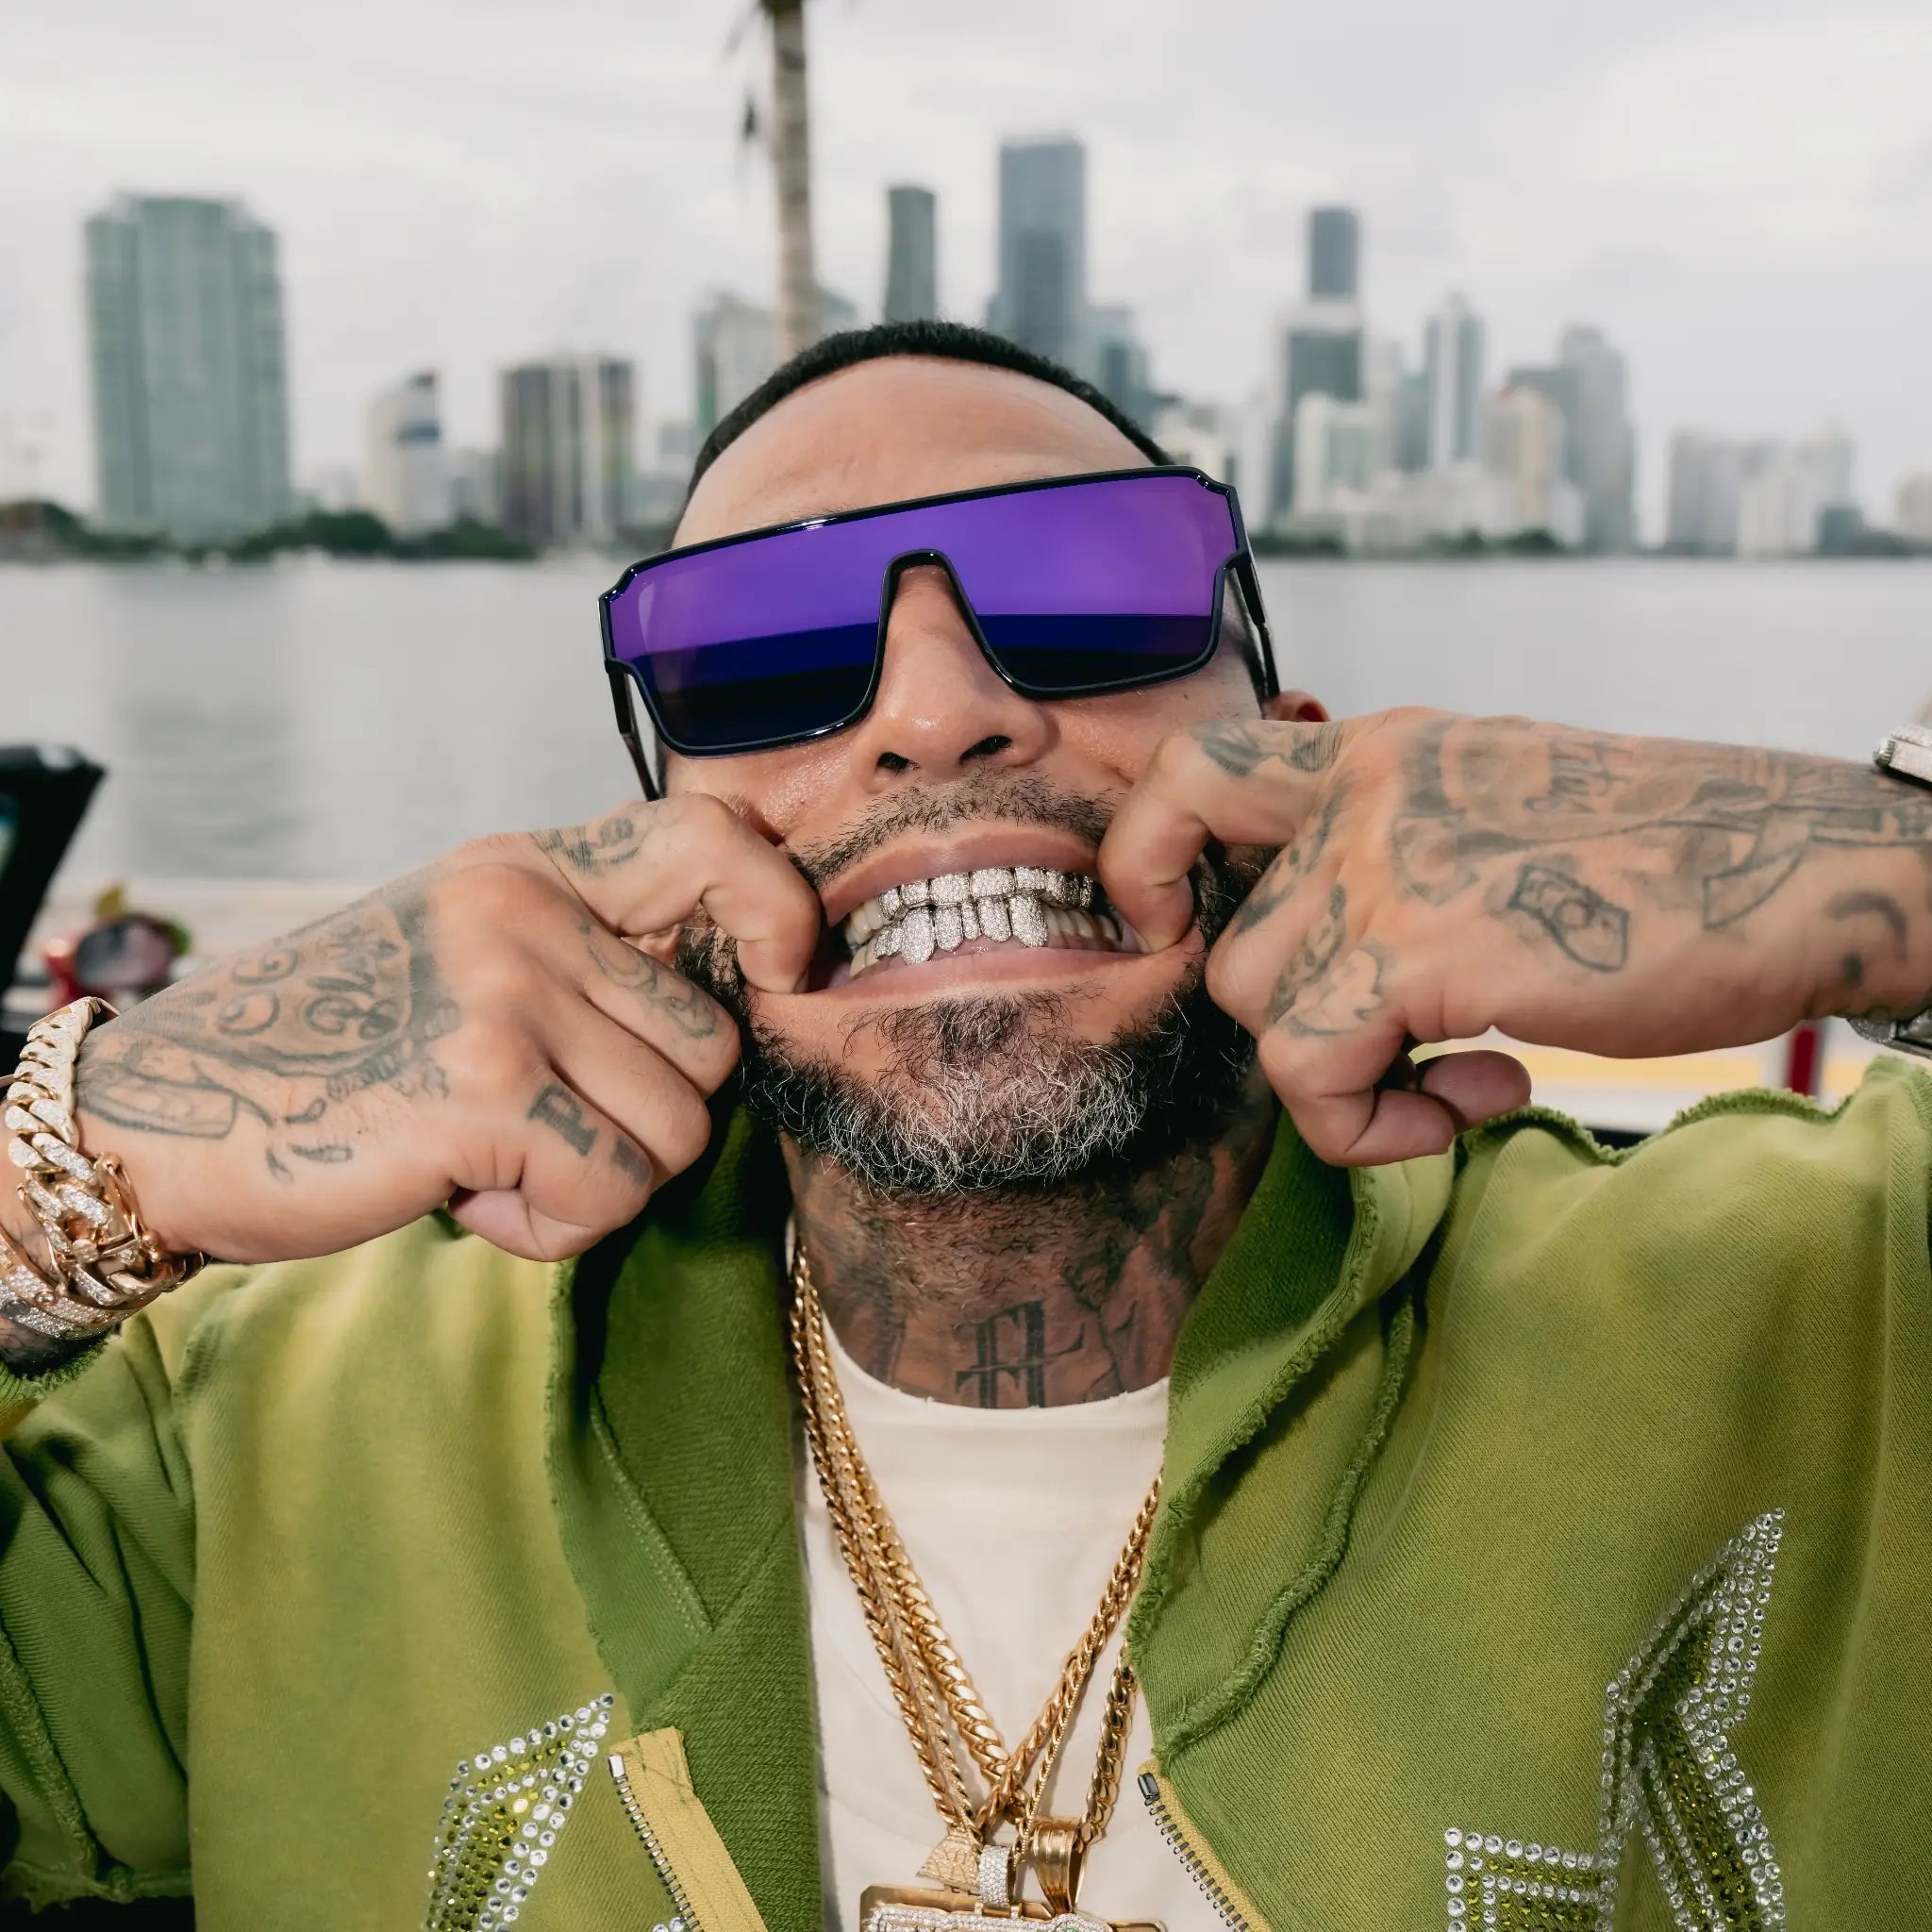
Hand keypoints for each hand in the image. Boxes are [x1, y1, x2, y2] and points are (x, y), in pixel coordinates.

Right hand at [65, 798, 819, 1262]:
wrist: (163, 1119)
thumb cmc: (330, 1052)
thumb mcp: (460, 954)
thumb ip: (581, 954)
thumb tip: (736, 997)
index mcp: (525, 867)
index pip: (710, 839)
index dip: (778, 908)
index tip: (785, 973)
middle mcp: (523, 914)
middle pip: (711, 1042)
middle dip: (646, 1114)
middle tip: (535, 1124)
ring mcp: (506, 997)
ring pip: (677, 1131)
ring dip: (597, 1179)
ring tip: (489, 1159)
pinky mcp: (487, 1093)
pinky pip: (611, 1193)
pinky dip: (552, 1229)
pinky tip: (467, 1197)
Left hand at [1101, 710, 1931, 1165]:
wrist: (1801, 867)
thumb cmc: (1669, 857)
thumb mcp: (1497, 812)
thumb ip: (1399, 852)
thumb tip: (1330, 952)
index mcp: (1379, 754)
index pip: (1190, 770)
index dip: (1144, 857)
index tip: (1169, 926)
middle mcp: (1362, 796)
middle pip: (1233, 944)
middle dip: (1304, 1025)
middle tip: (1404, 1049)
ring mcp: (1382, 868)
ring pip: (1259, 1013)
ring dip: (1346, 1080)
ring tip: (1461, 1078)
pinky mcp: (1417, 953)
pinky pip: (1309, 1077)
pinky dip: (1369, 1129)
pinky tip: (1476, 1102)